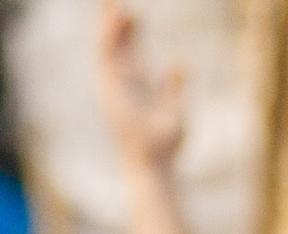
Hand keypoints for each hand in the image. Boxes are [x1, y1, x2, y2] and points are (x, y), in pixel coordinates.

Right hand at [96, 0, 185, 173]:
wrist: (154, 162)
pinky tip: (120, 15)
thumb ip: (174, 86)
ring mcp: (113, 85)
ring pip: (107, 45)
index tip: (132, 12)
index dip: (129, 31)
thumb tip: (181, 63)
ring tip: (113, 1)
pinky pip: (108, 53)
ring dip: (109, 22)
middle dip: (112, 20)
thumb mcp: (175, 108)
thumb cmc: (165, 145)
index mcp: (136, 86)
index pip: (129, 52)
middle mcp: (121, 83)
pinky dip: (112, 33)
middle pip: (114, 43)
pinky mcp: (110, 87)